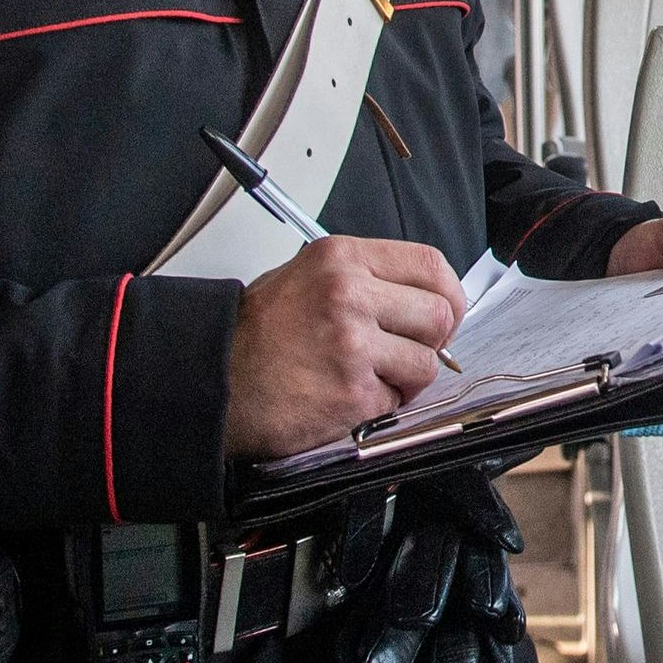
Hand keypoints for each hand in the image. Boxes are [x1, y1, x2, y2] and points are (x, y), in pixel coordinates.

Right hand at [223, 237, 468, 459]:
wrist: (213, 381)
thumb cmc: (255, 335)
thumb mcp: (306, 278)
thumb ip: (365, 279)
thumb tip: (420, 297)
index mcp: (341, 258)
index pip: (430, 264)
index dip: (449, 294)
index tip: (446, 312)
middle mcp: (350, 294)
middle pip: (439, 315)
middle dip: (431, 341)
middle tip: (404, 351)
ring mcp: (353, 344)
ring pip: (427, 363)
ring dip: (405, 377)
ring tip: (366, 375)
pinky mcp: (353, 391)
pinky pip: (399, 399)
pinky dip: (381, 404)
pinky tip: (346, 395)